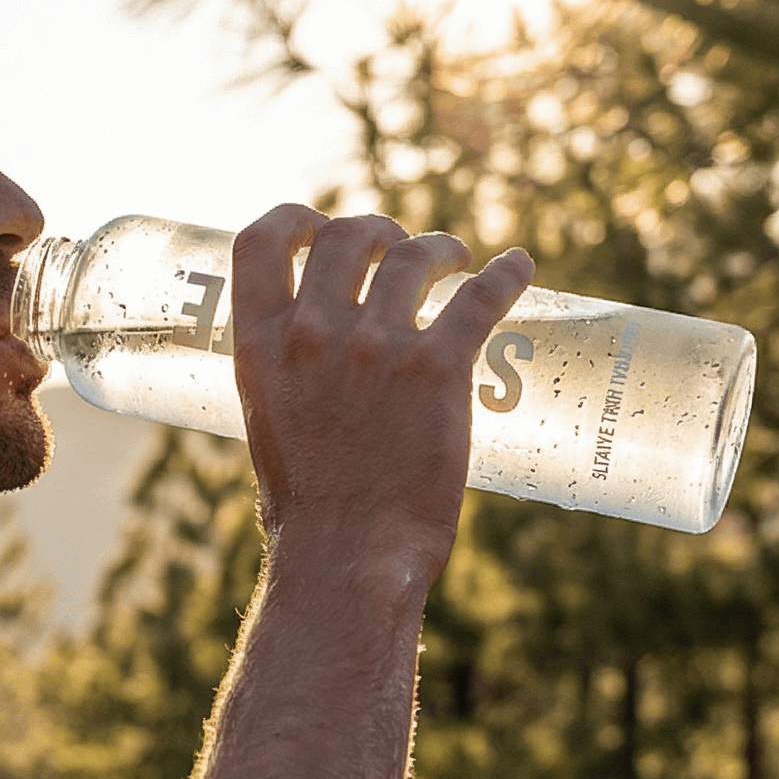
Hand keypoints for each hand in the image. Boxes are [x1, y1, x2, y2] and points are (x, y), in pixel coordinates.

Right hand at [228, 206, 533, 582]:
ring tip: (457, 261)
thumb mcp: (269, 426)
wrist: (346, 559)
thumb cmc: (308, 512)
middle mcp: (313, 333)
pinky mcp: (437, 369)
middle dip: (379, 230)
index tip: (318, 225)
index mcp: (259, 346)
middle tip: (402, 250)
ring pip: (415, 256)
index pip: (259, 242)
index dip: (294, 219)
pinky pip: (480, 296)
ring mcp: (376, 346)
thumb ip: (289, 379)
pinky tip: (518, 268)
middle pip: (347, 235)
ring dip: (439, 249)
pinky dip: (506, 275)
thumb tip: (315, 366)